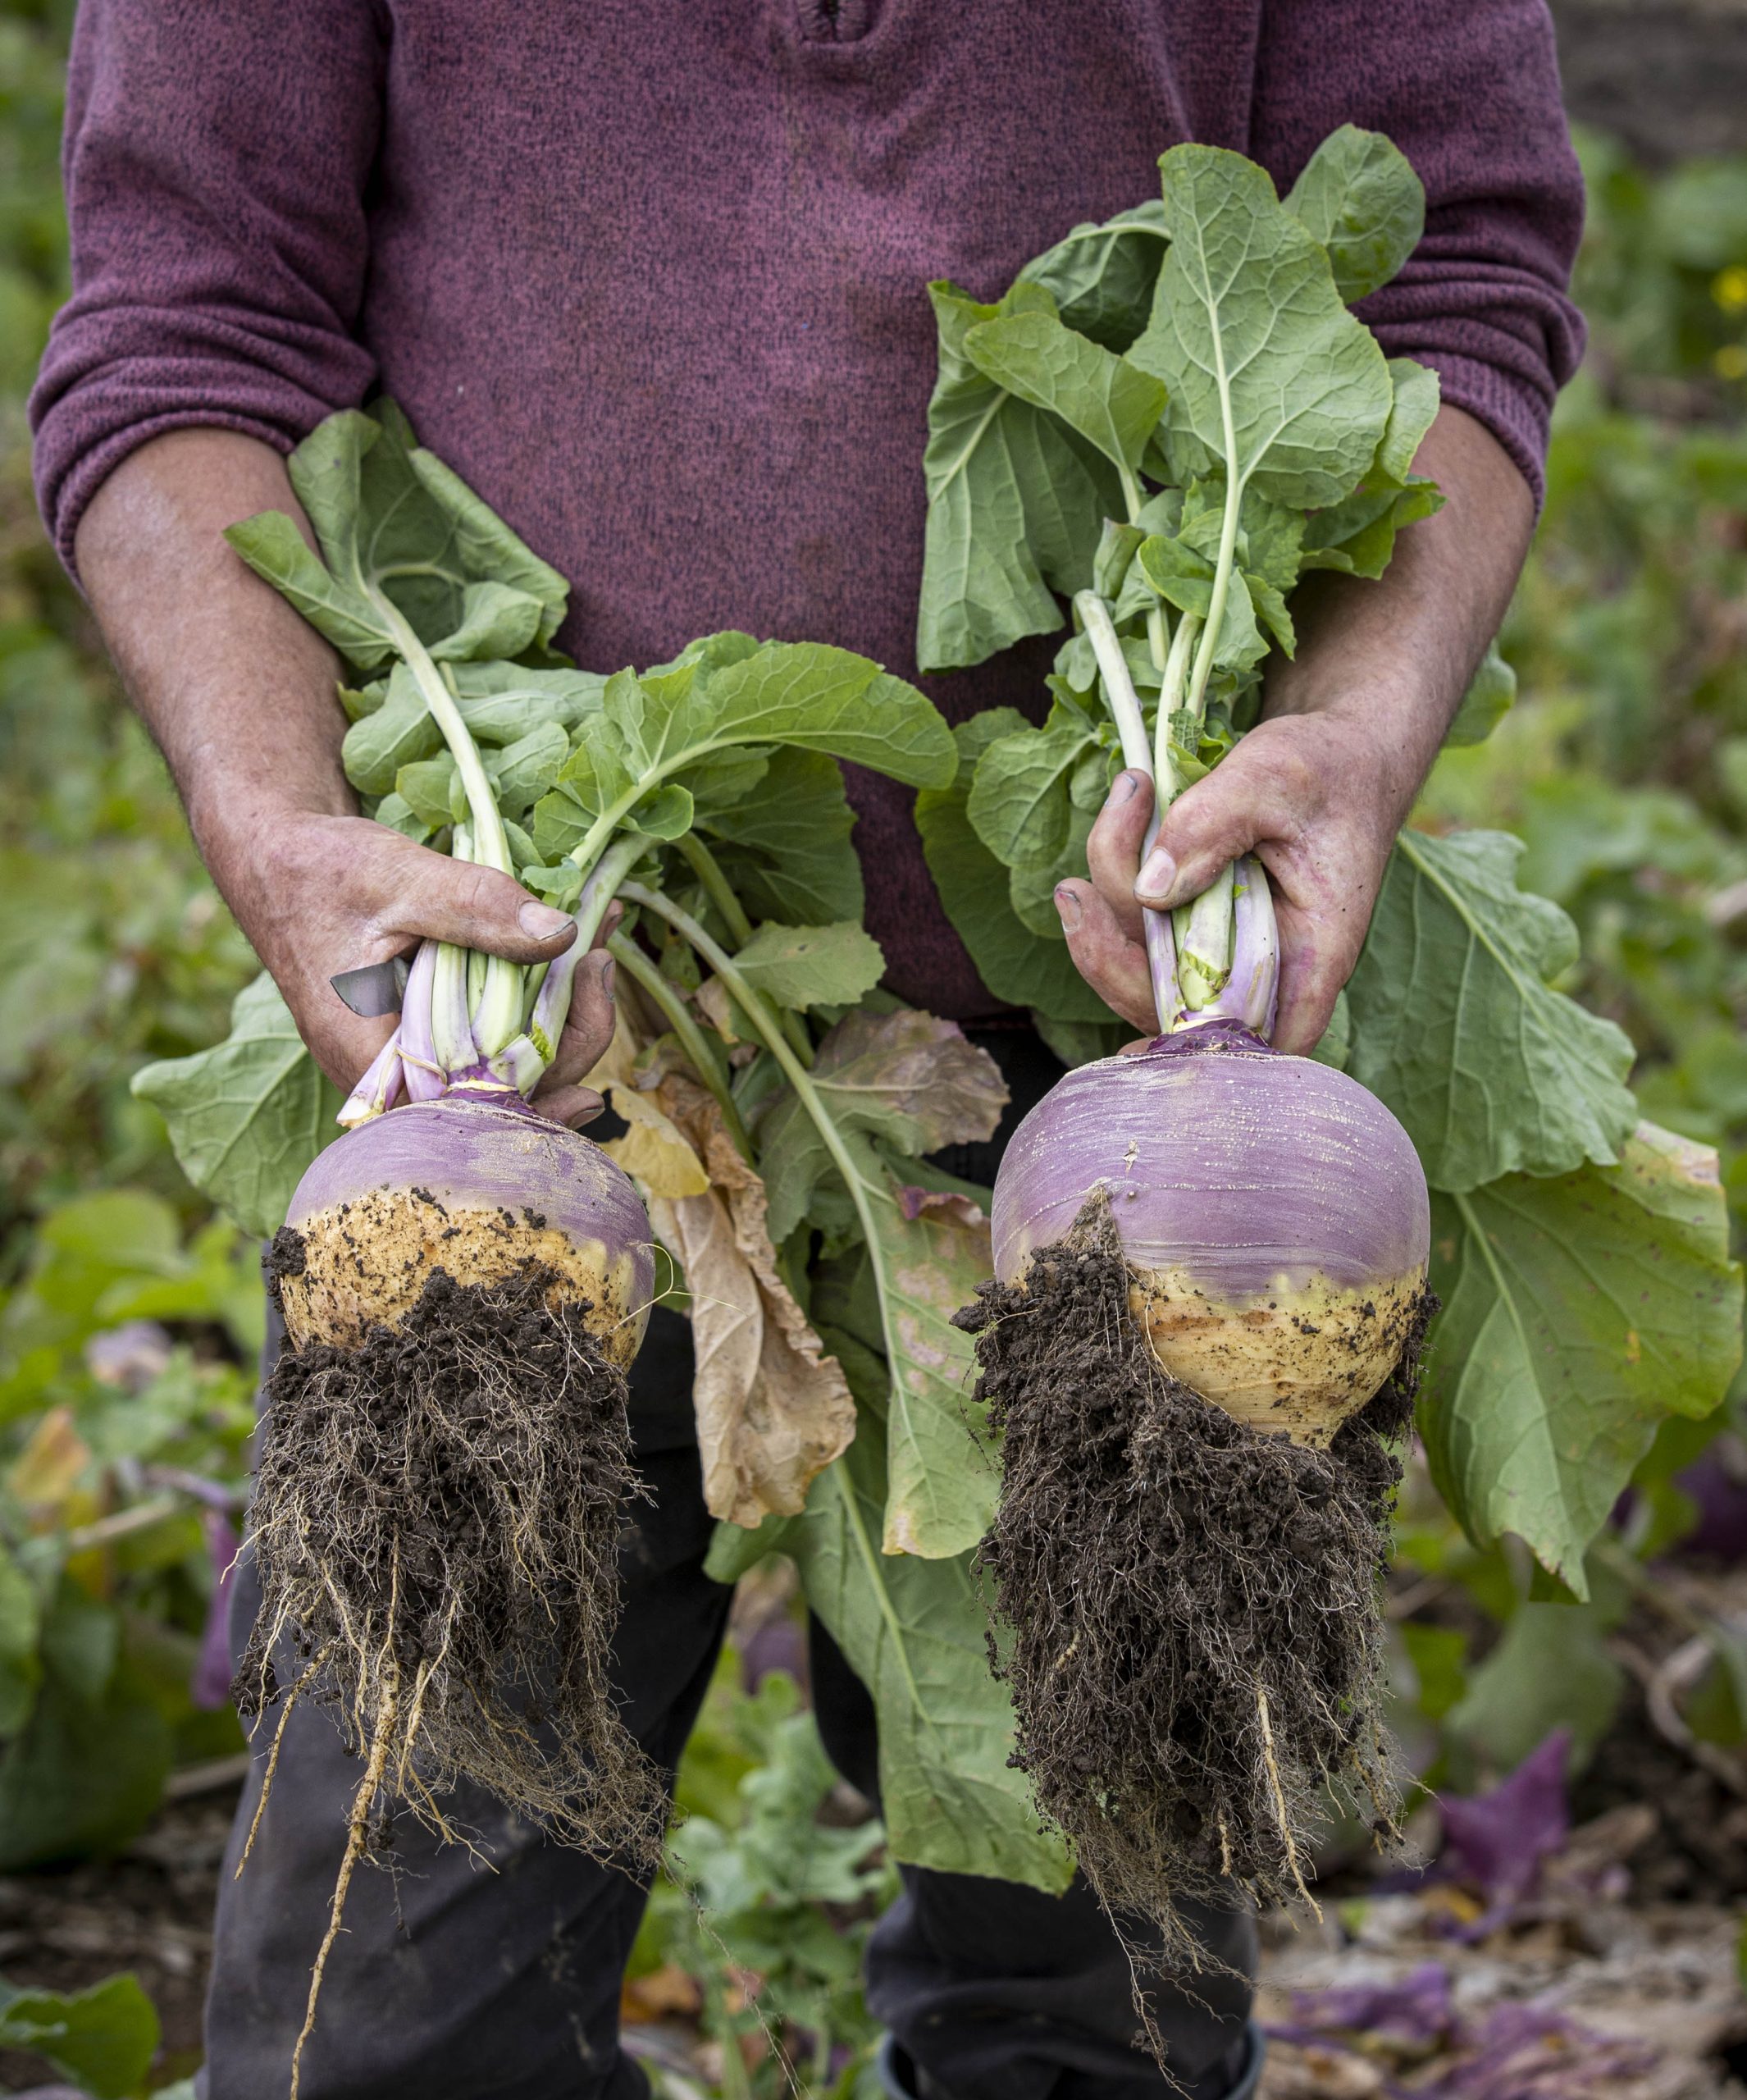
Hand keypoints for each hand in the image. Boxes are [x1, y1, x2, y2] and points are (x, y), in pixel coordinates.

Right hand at [227, 808, 617, 1124]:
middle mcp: (395, 1074)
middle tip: (602, 961)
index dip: (538, 1107)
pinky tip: (576, 955)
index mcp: (372, 1060)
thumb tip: (563, 935)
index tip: (592, 1088)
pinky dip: (537, 996)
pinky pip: (496, 1030)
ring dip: (562, 1010)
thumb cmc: (320, 872)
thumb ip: (475, 906)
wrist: (280, 861)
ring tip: (600, 947)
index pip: (467, 1115)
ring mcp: (417, 1053)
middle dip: (567, 1034)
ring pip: (507, 1060)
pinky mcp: (433, 1028)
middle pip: (503, 1091)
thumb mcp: (398, 878)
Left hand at [1053, 712, 1400, 1055]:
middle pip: (1178, 1013)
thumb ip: (1214, 825)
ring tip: (1117, 809)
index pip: (1269, 1039)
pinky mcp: (1197, 921)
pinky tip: (1120, 820)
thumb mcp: (1275, 776)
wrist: (1341, 754)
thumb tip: (1150, 889)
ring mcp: (1227, 947)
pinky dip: (1117, 886)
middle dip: (1112, 960)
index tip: (1138, 1049)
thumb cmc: (1327, 769)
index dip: (1207, 1056)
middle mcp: (1267, 964)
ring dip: (1106, 907)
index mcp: (1313, 951)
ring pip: (1148, 969)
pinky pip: (1142, 933)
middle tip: (1074, 892)